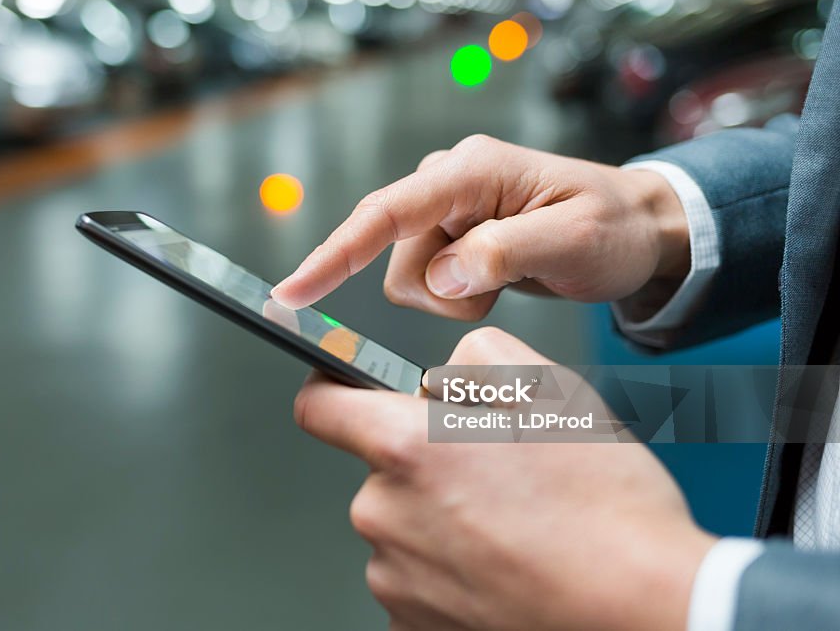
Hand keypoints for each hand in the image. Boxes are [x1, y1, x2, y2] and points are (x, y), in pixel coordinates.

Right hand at [273, 135, 688, 319]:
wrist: (637, 232)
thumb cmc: (614, 228)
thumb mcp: (574, 242)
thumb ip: (504, 254)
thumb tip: (442, 276)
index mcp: (471, 171)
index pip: (386, 213)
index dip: (335, 254)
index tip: (292, 293)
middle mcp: (447, 182)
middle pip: (393, 256)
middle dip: (442, 292)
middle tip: (502, 290)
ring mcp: (445, 210)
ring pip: (407, 277)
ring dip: (452, 299)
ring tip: (506, 283)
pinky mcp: (449, 236)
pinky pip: (425, 283)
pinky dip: (457, 298)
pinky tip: (495, 283)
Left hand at [294, 327, 714, 630]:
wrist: (643, 609)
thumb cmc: (603, 506)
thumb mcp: (548, 387)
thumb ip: (474, 360)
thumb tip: (441, 376)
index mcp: (405, 449)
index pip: (320, 406)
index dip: (331, 389)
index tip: (345, 391)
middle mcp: (384, 515)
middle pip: (381, 471)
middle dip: (426, 464)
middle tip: (496, 473)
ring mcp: (397, 580)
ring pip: (404, 528)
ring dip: (442, 521)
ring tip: (514, 527)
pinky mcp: (415, 627)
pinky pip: (420, 580)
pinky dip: (454, 572)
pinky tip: (507, 567)